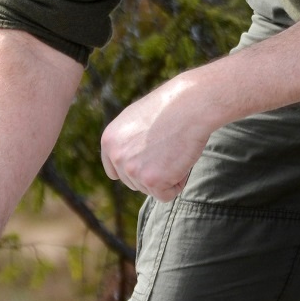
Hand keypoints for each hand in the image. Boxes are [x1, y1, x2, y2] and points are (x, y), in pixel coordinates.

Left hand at [100, 74, 220, 200]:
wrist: (190, 104)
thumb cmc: (172, 108)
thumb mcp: (137, 120)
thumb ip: (128, 141)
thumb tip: (132, 158)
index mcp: (109, 140)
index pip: (115, 172)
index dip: (134, 171)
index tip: (149, 165)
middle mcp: (116, 156)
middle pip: (134, 183)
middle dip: (155, 173)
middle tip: (169, 148)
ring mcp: (131, 169)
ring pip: (151, 189)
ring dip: (167, 177)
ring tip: (175, 150)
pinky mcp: (150, 179)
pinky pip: (166, 195)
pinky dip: (178, 183)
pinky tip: (180, 161)